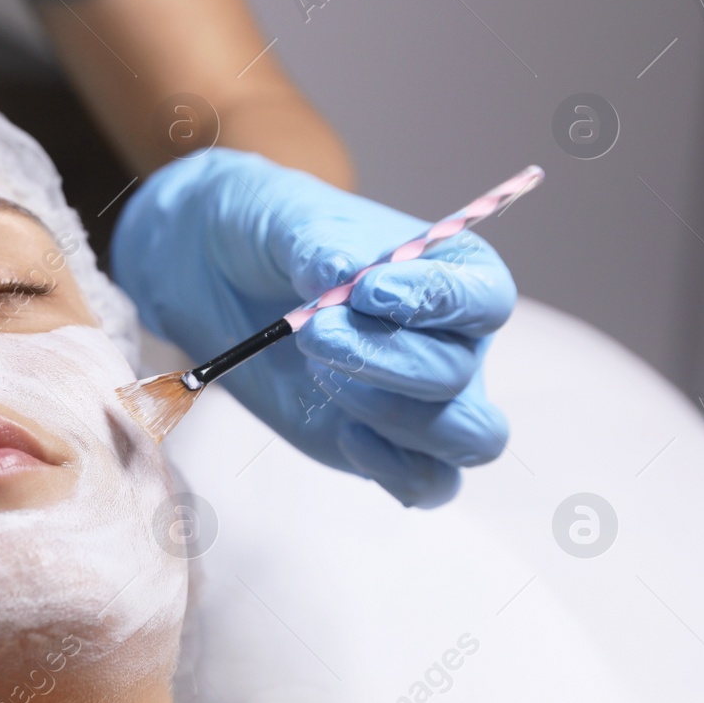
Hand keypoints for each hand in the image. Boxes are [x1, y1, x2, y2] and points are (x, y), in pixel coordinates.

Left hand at [110, 150, 516, 506]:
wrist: (220, 273)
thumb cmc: (271, 235)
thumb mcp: (289, 221)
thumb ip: (324, 246)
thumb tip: (343, 275)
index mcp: (454, 272)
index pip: (484, 297)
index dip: (437, 301)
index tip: (368, 290)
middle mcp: (455, 341)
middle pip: (459, 372)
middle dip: (384, 359)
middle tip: (314, 334)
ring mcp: (425, 399)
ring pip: (465, 436)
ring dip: (393, 415)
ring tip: (320, 374)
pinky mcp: (387, 444)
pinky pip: (428, 482)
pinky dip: (392, 468)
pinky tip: (340, 432)